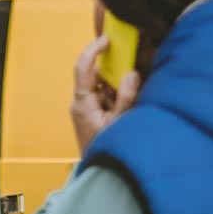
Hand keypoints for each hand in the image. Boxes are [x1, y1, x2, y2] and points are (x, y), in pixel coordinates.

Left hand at [71, 35, 140, 152]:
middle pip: (98, 77)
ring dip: (118, 91)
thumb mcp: (120, 123)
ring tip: (127, 109)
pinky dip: (117, 99)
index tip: (107, 40)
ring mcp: (85, 109)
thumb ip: (126, 97)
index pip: (84, 68)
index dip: (93, 50)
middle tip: (131, 83)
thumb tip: (132, 74)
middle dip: (116, 77)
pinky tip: (125, 112)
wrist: (96, 173)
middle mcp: (81, 103)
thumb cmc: (105, 149)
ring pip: (103, 88)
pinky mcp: (91, 114)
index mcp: (83, 103)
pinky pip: (105, 98)